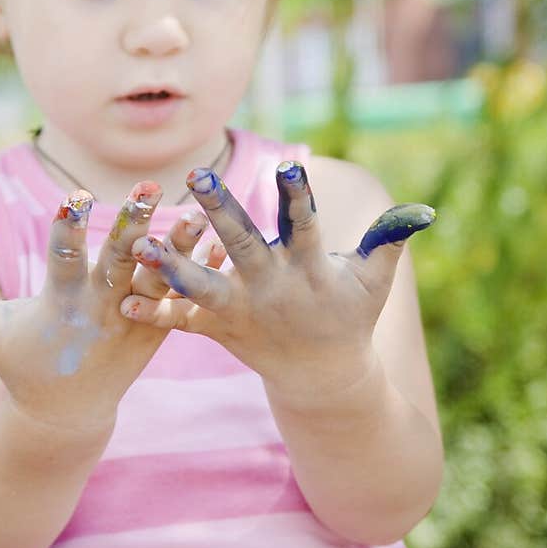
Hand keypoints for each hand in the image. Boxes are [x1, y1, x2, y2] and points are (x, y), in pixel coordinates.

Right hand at [0, 181, 222, 434]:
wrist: (67, 417)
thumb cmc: (20, 365)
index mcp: (58, 306)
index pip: (61, 260)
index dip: (67, 228)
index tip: (74, 196)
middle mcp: (98, 311)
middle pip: (117, 261)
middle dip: (132, 224)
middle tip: (148, 187)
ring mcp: (131, 322)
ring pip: (158, 276)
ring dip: (180, 244)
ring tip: (200, 210)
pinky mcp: (156, 330)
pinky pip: (182, 299)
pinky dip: (202, 273)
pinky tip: (223, 242)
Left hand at [120, 160, 434, 402]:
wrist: (324, 380)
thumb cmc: (351, 315)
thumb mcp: (375, 280)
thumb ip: (389, 240)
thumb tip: (423, 210)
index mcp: (311, 270)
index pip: (305, 228)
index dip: (298, 198)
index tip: (287, 167)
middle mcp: (273, 289)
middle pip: (244, 246)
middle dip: (219, 213)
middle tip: (195, 176)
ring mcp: (243, 312)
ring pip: (204, 287)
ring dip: (172, 266)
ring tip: (142, 243)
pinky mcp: (220, 329)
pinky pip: (183, 321)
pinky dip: (155, 312)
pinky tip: (123, 297)